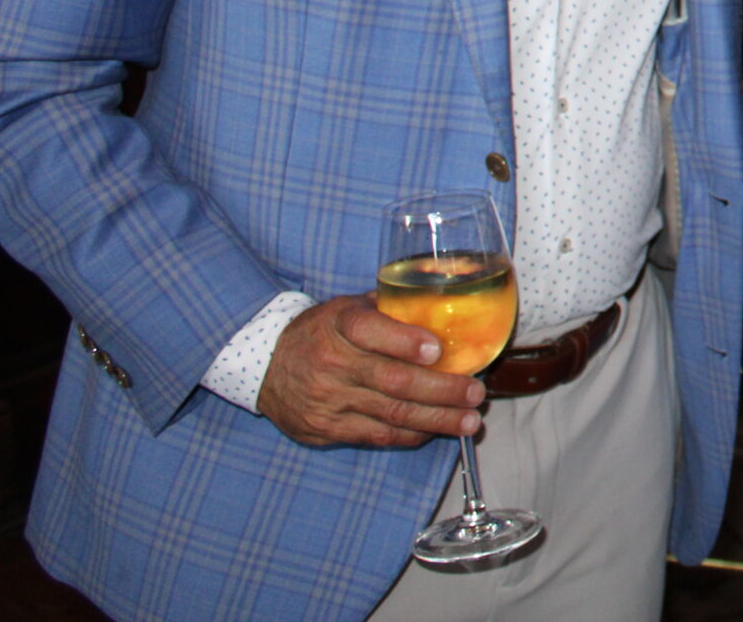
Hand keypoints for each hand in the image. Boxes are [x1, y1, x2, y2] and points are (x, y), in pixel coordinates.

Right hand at [254, 295, 484, 448]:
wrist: (265, 367)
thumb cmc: (322, 332)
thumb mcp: (348, 308)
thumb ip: (390, 309)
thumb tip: (446, 310)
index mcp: (339, 324)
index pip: (370, 331)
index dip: (406, 342)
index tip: (437, 350)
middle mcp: (332, 363)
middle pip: (393, 381)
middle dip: (442, 390)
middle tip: (476, 393)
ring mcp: (328, 401)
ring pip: (391, 414)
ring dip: (436, 420)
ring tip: (469, 421)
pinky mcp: (326, 429)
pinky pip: (377, 435)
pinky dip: (410, 434)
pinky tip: (436, 430)